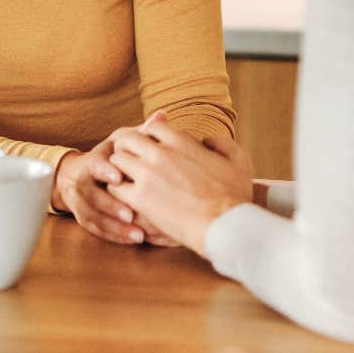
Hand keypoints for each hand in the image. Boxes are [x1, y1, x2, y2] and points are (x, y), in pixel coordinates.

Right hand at [53, 141, 148, 245]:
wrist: (74, 174)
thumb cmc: (107, 157)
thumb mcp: (118, 142)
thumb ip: (139, 133)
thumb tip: (162, 116)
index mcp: (91, 162)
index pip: (94, 165)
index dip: (105, 171)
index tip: (119, 177)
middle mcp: (82, 183)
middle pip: (93, 196)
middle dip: (111, 206)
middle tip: (131, 214)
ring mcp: (80, 203)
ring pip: (94, 217)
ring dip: (115, 227)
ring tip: (138, 235)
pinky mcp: (84, 219)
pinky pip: (97, 230)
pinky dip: (114, 236)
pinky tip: (133, 240)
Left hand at [106, 113, 253, 255]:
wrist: (224, 225)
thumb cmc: (234, 195)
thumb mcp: (238, 160)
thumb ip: (222, 143)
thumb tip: (206, 140)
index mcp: (180, 141)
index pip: (152, 127)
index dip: (150, 137)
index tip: (152, 149)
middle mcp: (160, 153)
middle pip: (127, 138)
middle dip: (127, 147)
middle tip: (130, 161)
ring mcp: (147, 174)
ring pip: (116, 160)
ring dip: (119, 168)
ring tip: (126, 179)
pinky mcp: (139, 198)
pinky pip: (115, 186)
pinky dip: (117, 190)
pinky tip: (126, 198)